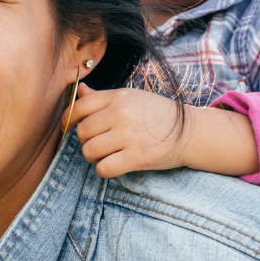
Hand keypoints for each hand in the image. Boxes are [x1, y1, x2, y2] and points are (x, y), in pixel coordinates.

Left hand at [69, 84, 190, 177]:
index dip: (69, 119)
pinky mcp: (136, 156)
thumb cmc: (158, 115)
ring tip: (105, 155)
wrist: (190, 132)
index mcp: (118, 96)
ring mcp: (129, 135)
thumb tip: (79, 90)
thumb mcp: (132, 97)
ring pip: (89, 151)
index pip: (80, 106)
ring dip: (93, 157)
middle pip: (82, 131)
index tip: (69, 127)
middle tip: (98, 144)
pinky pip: (104, 168)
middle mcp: (121, 113)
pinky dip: (104, 170)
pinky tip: (113, 165)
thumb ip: (103, 97)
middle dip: (85, 141)